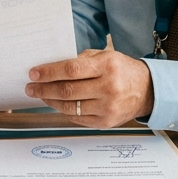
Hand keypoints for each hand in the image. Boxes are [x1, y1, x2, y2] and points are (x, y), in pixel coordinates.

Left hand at [24, 34, 154, 127]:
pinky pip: (77, 119)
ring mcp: (107, 107)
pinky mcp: (106, 122)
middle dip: (44, 89)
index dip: (49, 72)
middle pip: (67, 91)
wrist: (147, 90)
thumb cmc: (122, 70)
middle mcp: (108, 88)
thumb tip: (52, 68)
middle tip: (31, 88)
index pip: (71, 70)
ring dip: (51, 101)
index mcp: (107, 67)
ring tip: (41, 96)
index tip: (33, 74)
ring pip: (70, 107)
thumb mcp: (105, 56)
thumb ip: (80, 60)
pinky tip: (57, 105)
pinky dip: (64, 112)